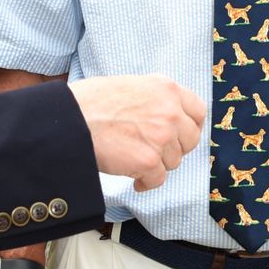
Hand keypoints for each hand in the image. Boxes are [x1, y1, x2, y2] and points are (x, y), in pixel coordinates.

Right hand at [67, 75, 204, 190]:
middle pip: (189, 140)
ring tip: (134, 161)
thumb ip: (155, 99)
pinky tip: (133, 179)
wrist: (70, 118)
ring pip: (173, 162)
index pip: (198, 111)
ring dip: (156, 165)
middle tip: (154, 152)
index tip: (180, 136)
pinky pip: (158, 179)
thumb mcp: (132, 86)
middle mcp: (170, 110)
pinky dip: (146, 182)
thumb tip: (166, 117)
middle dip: (173, 149)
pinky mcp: (149, 160)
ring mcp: (162, 136)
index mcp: (166, 88)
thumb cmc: (91, 102)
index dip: (189, 127)